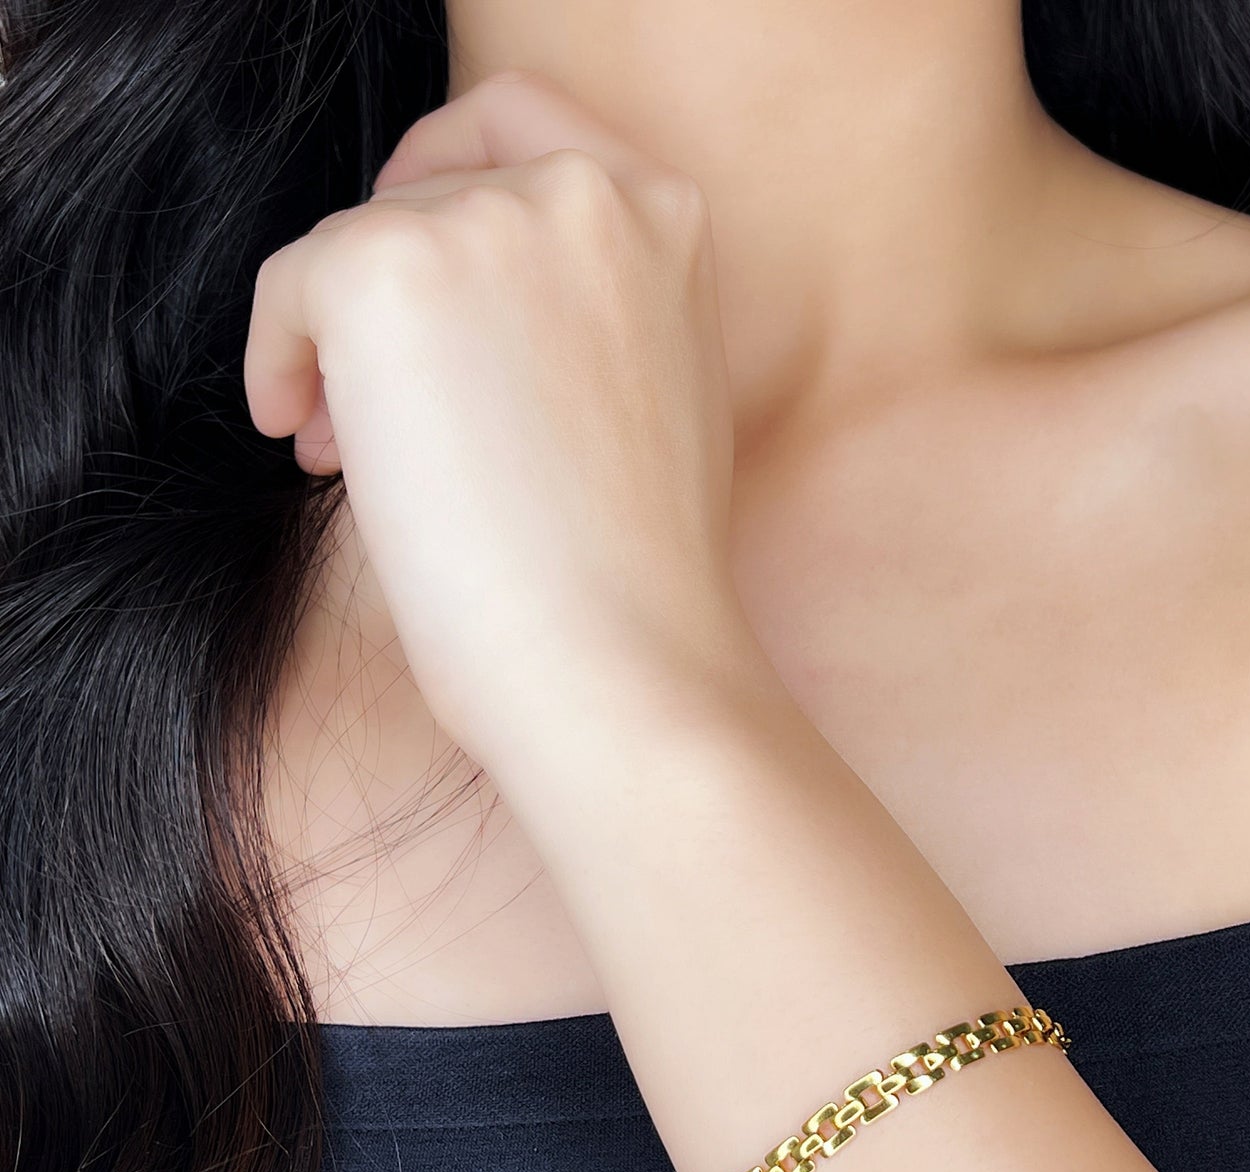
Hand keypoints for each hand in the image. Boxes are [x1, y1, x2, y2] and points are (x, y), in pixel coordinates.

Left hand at [242, 70, 742, 762]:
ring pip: (357, 247)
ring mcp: (487, 220)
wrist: (622, 663)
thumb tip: (460, 327)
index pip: (524, 125)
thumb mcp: (657, 403)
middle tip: (371, 408)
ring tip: (347, 459)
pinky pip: (289, 287)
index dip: (446, 174)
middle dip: (391, 297)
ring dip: (340, 346)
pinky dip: (277, 362)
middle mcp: (583, 192)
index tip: (403, 241)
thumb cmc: (640, 582)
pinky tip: (298, 445)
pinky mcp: (386, 270)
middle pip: (427, 194)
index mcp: (666, 220)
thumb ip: (589, 320)